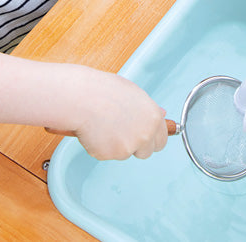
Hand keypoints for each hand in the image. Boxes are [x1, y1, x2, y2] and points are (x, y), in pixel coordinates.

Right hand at [47, 69, 168, 160]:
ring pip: (126, 153)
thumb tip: (162, 114)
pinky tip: (96, 130)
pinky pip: (108, 154)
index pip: (162, 139)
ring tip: (105, 124)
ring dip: (118, 145)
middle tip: (123, 132)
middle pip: (147, 152)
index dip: (151, 138)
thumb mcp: (133, 93)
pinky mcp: (110, 155)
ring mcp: (128, 147)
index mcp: (153, 118)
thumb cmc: (105, 90)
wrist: (83, 97)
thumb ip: (148, 108)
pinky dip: (102, 146)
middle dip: (138, 146)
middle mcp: (145, 134)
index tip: (144, 135)